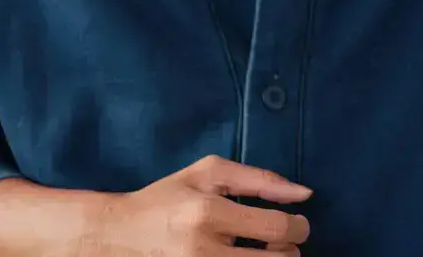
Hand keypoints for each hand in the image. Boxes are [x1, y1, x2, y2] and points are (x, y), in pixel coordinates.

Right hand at [82, 155, 311, 254]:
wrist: (117, 235)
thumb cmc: (166, 198)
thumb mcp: (208, 174)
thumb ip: (259, 179)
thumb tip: (305, 193)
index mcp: (207, 214)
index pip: (276, 229)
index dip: (299, 227)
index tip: (298, 223)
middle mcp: (202, 251)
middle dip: (290, 251)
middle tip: (282, 242)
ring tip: (266, 252)